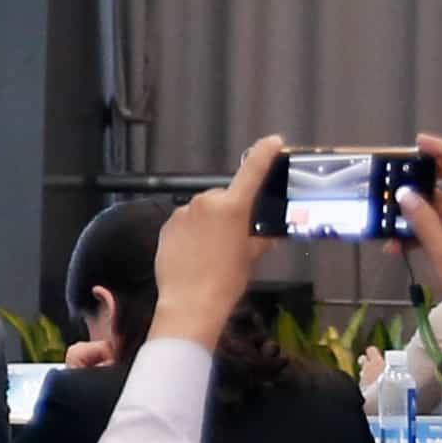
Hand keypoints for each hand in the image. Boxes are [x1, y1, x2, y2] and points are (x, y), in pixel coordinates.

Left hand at [154, 140, 282, 347]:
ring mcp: (183, 212)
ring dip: (211, 221)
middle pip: (224, 197)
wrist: (190, 301)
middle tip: (236, 236)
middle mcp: (205, 202)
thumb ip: (260, 237)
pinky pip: (187, 221)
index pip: (251, 172)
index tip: (273, 141)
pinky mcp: (167, 225)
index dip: (264, 154)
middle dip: (231, 210)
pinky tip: (196, 252)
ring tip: (213, 250)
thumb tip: (270, 233)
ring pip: (204, 210)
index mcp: (231, 207)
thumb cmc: (227, 279)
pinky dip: (194, 230)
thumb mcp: (250, 256)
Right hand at [405, 134, 441, 283]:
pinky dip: (415, 233)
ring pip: (437, 209)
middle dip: (422, 178)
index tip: (419, 142)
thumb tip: (404, 194)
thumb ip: (423, 221)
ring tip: (386, 218)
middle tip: (397, 174)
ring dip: (412, 212)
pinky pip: (435, 229)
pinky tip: (394, 246)